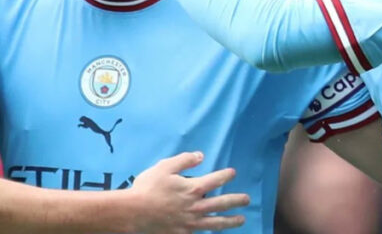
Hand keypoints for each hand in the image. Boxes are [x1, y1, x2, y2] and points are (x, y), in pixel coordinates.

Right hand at [131, 152, 248, 233]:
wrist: (134, 212)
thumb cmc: (148, 187)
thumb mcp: (165, 167)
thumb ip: (184, 160)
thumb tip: (200, 156)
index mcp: (193, 188)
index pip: (216, 180)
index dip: (226, 175)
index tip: (232, 173)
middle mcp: (196, 206)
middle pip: (222, 203)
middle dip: (237, 200)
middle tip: (246, 199)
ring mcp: (191, 222)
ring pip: (216, 222)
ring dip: (231, 221)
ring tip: (242, 219)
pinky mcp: (183, 233)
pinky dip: (211, 233)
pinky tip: (216, 232)